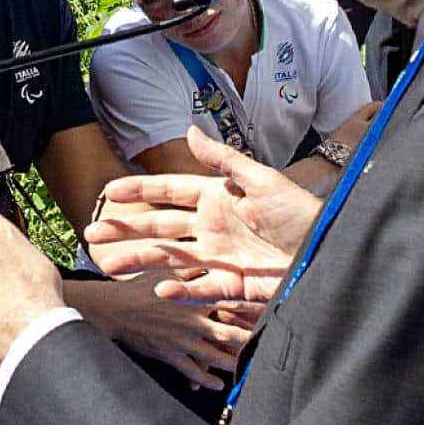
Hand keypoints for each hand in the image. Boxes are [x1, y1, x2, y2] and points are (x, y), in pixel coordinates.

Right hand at [78, 270, 252, 392]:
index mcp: (195, 298)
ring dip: (232, 364)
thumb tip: (211, 264)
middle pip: (228, 333)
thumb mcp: (166, 273)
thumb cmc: (138, 288)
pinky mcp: (170, 354)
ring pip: (214, 356)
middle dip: (247, 342)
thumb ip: (191, 272)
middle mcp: (193, 320)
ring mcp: (182, 340)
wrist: (114, 309)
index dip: (250, 310)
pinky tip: (217, 385)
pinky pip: (192, 370)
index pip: (231, 305)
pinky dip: (206, 379)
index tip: (267, 314)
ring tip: (246, 370)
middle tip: (264, 348)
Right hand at [84, 127, 315, 307]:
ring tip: (110, 267)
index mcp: (218, 198)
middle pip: (160, 228)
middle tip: (92, 234)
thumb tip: (191, 133)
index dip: (140, 191)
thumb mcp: (263, 179)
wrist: (331, 250)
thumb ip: (223, 160)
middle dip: (126, 230)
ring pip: (170, 259)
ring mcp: (220, 257)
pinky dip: (181, 291)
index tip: (109, 193)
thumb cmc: (302, 212)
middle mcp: (213, 227)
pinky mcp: (234, 286)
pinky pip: (200, 289)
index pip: (170, 192)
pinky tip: (160, 290)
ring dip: (140, 261)